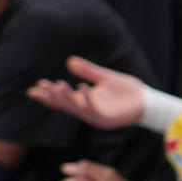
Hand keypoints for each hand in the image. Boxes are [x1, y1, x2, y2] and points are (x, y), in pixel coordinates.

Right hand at [29, 56, 144, 129]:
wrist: (147, 101)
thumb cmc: (126, 91)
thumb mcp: (103, 77)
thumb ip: (88, 71)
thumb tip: (70, 61)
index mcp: (84, 100)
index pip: (61, 99)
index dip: (48, 95)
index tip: (35, 87)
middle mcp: (87, 110)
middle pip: (64, 105)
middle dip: (51, 97)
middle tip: (38, 89)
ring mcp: (96, 115)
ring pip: (75, 108)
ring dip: (65, 98)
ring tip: (56, 85)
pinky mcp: (106, 119)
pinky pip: (93, 109)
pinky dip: (86, 98)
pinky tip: (81, 87)